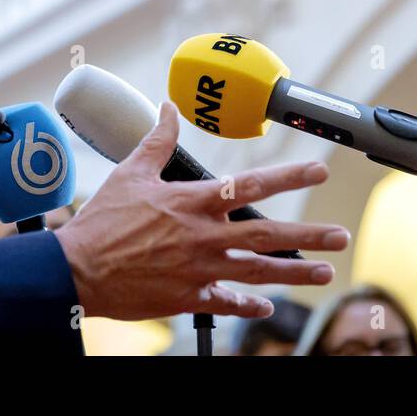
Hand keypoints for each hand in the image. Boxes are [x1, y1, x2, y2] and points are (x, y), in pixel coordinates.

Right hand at [54, 101, 348, 320]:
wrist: (76, 270)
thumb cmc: (101, 221)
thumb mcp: (130, 172)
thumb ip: (157, 140)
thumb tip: (168, 108)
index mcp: (193, 202)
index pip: (252, 184)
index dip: (289, 175)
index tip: (319, 169)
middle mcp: (203, 236)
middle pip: (269, 235)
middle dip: (310, 235)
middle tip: (340, 236)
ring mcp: (198, 270)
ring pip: (258, 272)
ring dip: (295, 274)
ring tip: (324, 272)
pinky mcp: (186, 298)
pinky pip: (226, 302)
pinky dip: (249, 305)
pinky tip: (267, 307)